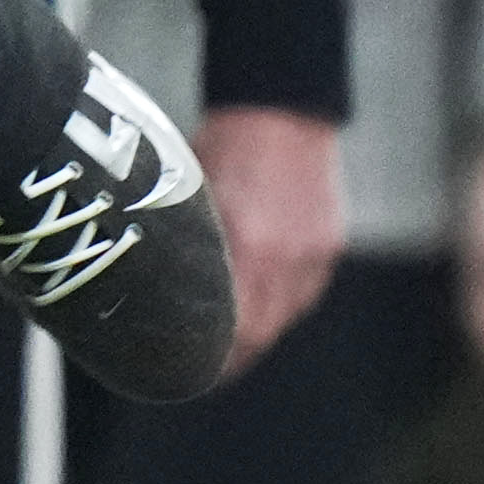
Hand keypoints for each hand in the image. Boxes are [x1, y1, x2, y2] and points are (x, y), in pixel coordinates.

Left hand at [198, 103, 342, 376]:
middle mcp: (285, 257)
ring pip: (282, 317)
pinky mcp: (328, 247)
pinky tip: (254, 302)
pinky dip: (276, 304)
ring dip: (254, 335)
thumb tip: (154, 292)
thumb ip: (187, 248)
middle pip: (259, 334)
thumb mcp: (189, 197)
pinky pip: (300, 292)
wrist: (280, 110)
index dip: (213, 361)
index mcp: (247, 245)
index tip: (187, 373)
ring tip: (225, 346)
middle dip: (230, 359)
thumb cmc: (220, 148)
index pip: (235, 330)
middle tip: (199, 372)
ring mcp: (313, 254)